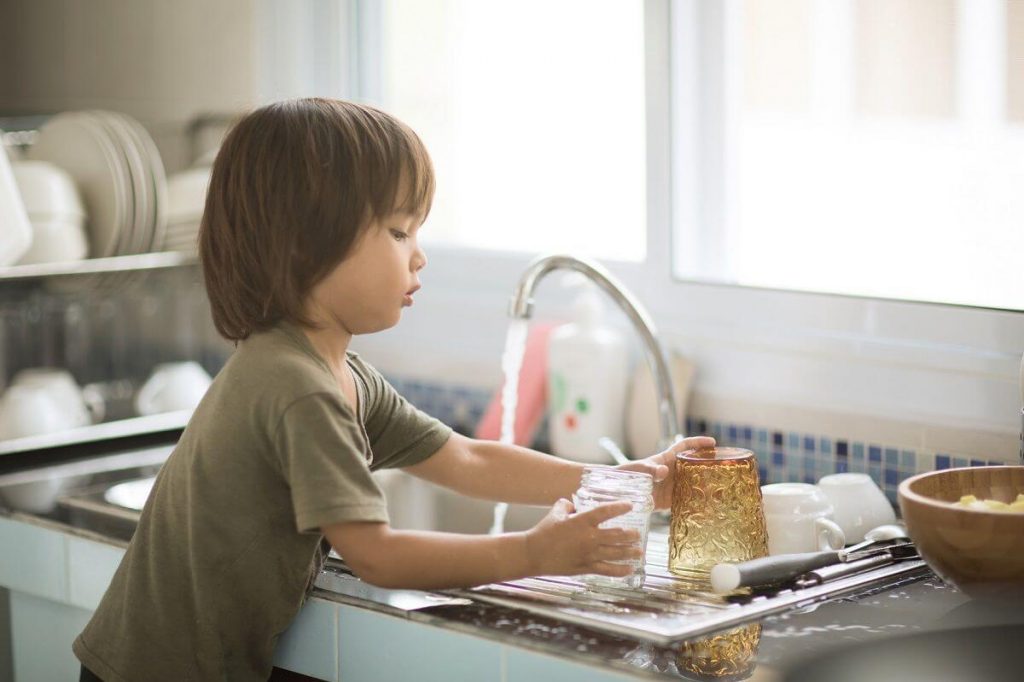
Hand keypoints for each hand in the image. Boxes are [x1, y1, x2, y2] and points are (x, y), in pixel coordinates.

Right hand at [523, 499, 642, 577]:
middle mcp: (588, 537)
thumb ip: (566, 506)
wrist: (533, 554)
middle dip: (631, 535)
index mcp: (581, 521)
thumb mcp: (555, 513)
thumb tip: (573, 505)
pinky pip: (607, 570)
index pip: (605, 512)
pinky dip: (620, 570)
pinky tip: (630, 570)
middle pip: (617, 535)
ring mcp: (588, 554)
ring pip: (616, 553)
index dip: (620, 508)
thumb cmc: (543, 531)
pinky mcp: (585, 567)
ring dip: (630, 552)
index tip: (630, 505)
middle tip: (638, 534)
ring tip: (639, 551)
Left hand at [614, 435, 715, 508]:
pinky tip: (707, 508)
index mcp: (666, 459)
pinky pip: (685, 501)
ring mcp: (673, 486)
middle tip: (724, 471)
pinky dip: (695, 504)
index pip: (684, 447)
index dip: (698, 443)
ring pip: (693, 484)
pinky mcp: (670, 501)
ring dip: (705, 487)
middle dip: (708, 467)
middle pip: (694, 467)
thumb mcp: (639, 469)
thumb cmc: (627, 475)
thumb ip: (651, 469)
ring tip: (721, 490)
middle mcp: (673, 472)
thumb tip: (663, 471)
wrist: (619, 494)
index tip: (712, 442)